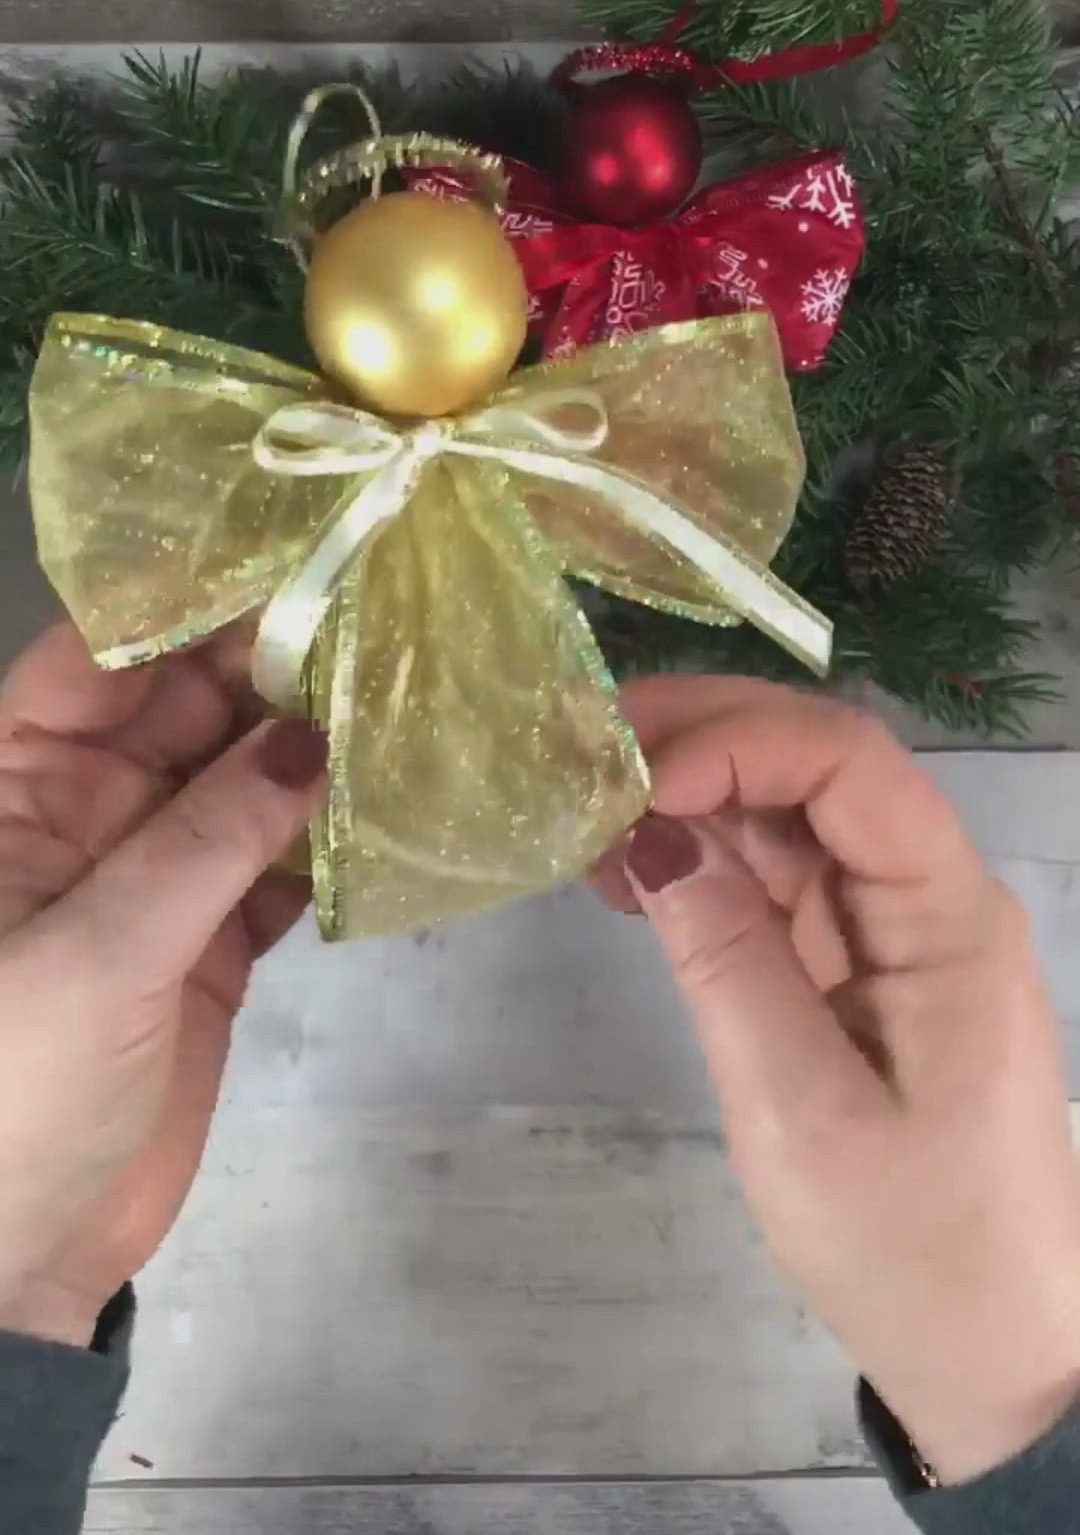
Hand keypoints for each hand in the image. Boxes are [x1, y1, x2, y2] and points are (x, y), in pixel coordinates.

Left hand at [0, 620, 326, 1348]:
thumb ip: (207, 840)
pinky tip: (397, 803)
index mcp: (18, 787)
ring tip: (414, 697)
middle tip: (388, 623)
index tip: (295, 558)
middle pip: (184, 711)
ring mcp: (153, 880)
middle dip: (273, 668)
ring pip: (241, 785)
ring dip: (314, 749)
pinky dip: (329, 840)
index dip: (187, 606)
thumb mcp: (98, 950)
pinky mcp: (208, 946)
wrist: (20, 1260)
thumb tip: (309, 737)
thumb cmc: (14, 1086)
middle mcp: (86, 813)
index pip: (99, 661)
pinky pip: (274, 868)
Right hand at [595, 676, 1079, 1486]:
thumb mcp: (802, 1113)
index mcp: (947, 913)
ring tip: (578, 802)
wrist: (991, 1357)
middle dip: (701, 739)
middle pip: (816, 764)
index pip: (850, 761)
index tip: (628, 778)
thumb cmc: (910, 1247)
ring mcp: (887, 928)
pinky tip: (622, 871)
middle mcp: (925, 894)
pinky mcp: (852, 967)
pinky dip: (697, 862)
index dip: (737, 740)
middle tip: (577, 747)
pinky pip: (772, 881)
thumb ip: (726, 960)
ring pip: (785, 814)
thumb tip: (648, 831)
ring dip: (686, 794)